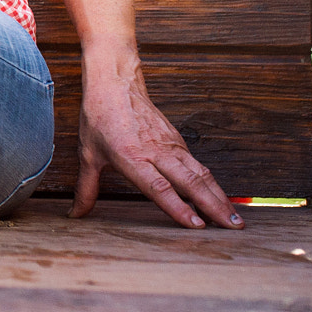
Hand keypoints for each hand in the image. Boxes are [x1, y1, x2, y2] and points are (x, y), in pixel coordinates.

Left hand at [73, 49, 243, 229]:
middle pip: (190, 182)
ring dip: (220, 197)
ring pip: (201, 174)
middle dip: (214, 207)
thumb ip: (86, 188)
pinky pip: (198, 165)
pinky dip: (212, 184)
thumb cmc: (98, 119)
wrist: (114, 83)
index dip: (178, 207)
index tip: (197, 225)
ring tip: (236, 220)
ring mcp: (170, 145)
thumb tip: (75, 215)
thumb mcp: (87, 155)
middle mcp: (155, 152)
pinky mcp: (177, 140)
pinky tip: (221, 198)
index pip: (159, 188)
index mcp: (131, 157)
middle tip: (234, 228)